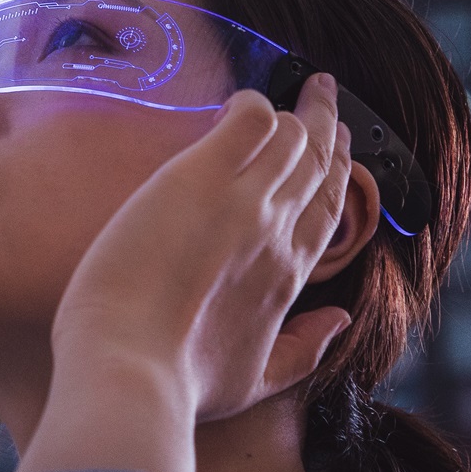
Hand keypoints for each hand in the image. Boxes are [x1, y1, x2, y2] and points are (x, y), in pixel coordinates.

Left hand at [17, 74, 354, 471]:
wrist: (128, 368)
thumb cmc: (179, 383)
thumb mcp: (255, 381)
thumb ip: (304, 350)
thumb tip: (341, 320)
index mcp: (288, 276)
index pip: (328, 209)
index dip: (339, 173)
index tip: (340, 147)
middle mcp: (278, 232)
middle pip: (317, 164)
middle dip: (327, 128)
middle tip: (325, 97)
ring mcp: (244, 200)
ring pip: (291, 137)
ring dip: (296, 112)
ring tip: (297, 88)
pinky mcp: (201, 176)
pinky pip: (248, 119)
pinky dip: (252, 105)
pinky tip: (242, 102)